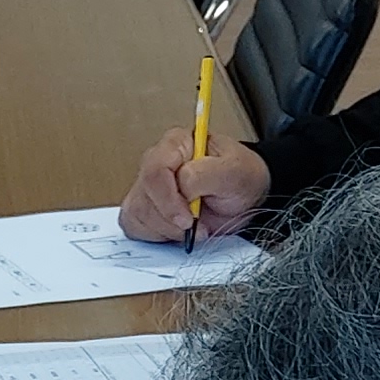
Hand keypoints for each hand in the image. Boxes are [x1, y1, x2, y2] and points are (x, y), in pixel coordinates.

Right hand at [119, 139, 270, 242]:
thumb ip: (205, 173)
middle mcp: (157, 163)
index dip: (168, 198)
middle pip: (144, 195)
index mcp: (177, 144)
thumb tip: (181, 183)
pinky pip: (135, 226)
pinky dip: (156, 235)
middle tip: (195, 224)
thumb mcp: (234, 171)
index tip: (189, 218)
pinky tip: (176, 231)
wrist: (244, 201)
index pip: (155, 169)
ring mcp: (148, 187)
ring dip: (166, 229)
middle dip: (170, 218)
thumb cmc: (240, 180)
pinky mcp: (144, 209)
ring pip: (138, 213)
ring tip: (193, 226)